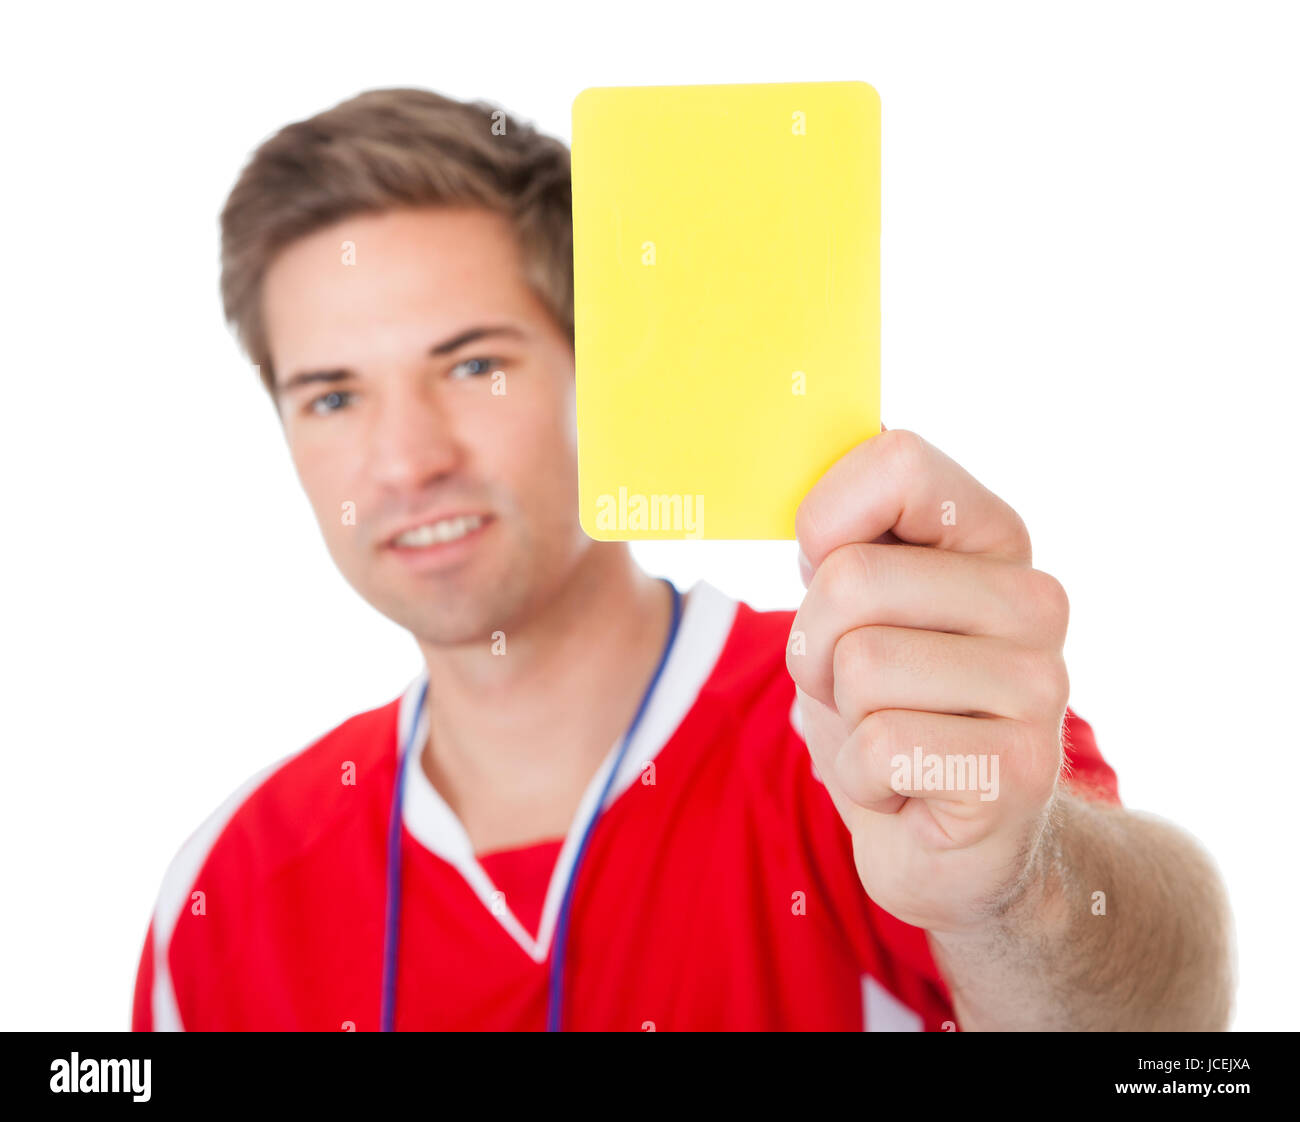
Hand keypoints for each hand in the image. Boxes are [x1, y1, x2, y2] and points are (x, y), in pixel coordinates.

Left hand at [787, 428, 1070, 934]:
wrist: (943, 839)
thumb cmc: (884, 706)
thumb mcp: (850, 608)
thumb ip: (840, 535)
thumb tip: (803, 444)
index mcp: (994, 537)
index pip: (897, 461)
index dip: (825, 522)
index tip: (831, 575)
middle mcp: (1035, 599)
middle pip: (851, 579)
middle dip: (816, 648)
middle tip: (855, 687)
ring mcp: (1041, 684)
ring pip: (859, 666)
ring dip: (841, 719)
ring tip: (887, 737)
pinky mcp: (1022, 768)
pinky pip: (877, 748)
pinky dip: (861, 779)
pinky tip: (907, 787)